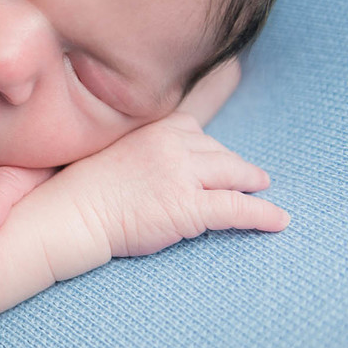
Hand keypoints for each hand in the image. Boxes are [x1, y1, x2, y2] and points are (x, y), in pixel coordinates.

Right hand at [61, 111, 289, 258]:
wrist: (69, 215)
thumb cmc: (80, 191)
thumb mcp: (108, 151)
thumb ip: (140, 147)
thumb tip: (161, 160)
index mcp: (151, 127)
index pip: (193, 127)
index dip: (210, 144)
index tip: (228, 141)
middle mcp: (170, 143)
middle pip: (218, 150)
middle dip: (233, 165)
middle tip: (249, 177)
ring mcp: (180, 173)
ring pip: (233, 174)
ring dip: (251, 183)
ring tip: (263, 190)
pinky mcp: (188, 206)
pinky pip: (237, 208)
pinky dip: (262, 214)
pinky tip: (278, 221)